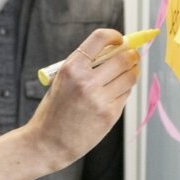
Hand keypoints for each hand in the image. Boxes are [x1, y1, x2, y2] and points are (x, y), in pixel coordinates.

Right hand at [31, 28, 140, 170]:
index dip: (115, 36)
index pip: (100, 39)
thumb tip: (114, 52)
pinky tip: (115, 94)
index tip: (119, 39)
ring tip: (126, 74)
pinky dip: (124, 91)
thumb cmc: (54, 111)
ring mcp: (100, 99)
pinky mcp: (110, 115)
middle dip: (131, 55)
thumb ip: (85, 67)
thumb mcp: (62, 82)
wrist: (47, 143)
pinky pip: (125, 95)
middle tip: (132, 55)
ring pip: (129, 77)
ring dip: (131, 72)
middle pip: (123, 58)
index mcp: (71, 68)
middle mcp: (86, 81)